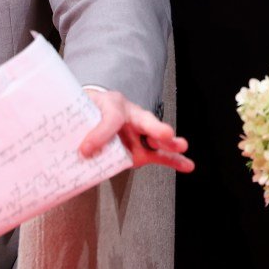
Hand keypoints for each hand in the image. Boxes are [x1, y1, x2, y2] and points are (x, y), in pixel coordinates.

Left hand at [79, 89, 193, 172]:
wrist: (92, 113)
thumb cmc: (89, 110)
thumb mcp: (81, 114)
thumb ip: (82, 130)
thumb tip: (82, 153)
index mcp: (112, 103)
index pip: (110, 118)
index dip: (99, 134)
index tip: (85, 150)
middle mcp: (131, 115)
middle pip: (145, 120)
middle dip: (156, 128)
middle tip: (165, 134)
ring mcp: (140, 133)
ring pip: (158, 137)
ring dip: (169, 143)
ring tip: (180, 146)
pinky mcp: (144, 148)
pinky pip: (161, 155)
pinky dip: (174, 161)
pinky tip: (187, 165)